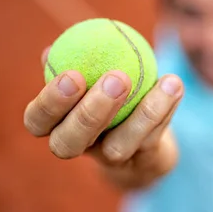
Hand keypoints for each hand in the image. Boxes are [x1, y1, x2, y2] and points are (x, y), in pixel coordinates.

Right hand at [23, 47, 182, 189]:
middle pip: (69, 143)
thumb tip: (52, 49)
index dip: (50, 102)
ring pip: (119, 146)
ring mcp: (110, 159)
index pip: (37, 121)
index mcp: (56, 126)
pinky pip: (152, 137)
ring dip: (143, 114)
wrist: (142, 146)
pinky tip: (174, 83)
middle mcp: (78, 147)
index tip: (73, 74)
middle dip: (90, 113)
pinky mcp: (141, 162)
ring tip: (164, 83)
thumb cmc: (106, 99)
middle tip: (116, 79)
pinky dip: (165, 108)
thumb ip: (72, 64)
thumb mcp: (87, 80)